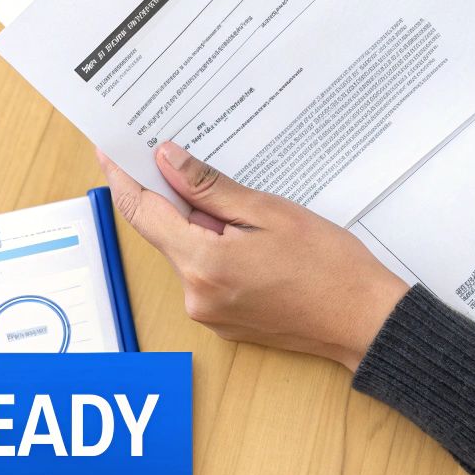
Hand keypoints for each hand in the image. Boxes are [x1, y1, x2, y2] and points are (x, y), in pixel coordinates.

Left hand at [97, 142, 407, 371]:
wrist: (364, 321)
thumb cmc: (329, 266)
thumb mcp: (269, 212)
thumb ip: (210, 188)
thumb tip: (167, 160)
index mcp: (204, 264)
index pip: (144, 214)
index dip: (124, 179)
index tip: (110, 151)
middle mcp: (196, 295)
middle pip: (167, 233)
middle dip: (177, 199)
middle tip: (191, 160)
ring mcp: (209, 314)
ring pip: (189, 253)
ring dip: (204, 227)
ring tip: (247, 210)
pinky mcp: (224, 323)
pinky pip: (207, 274)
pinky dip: (217, 251)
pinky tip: (253, 239)